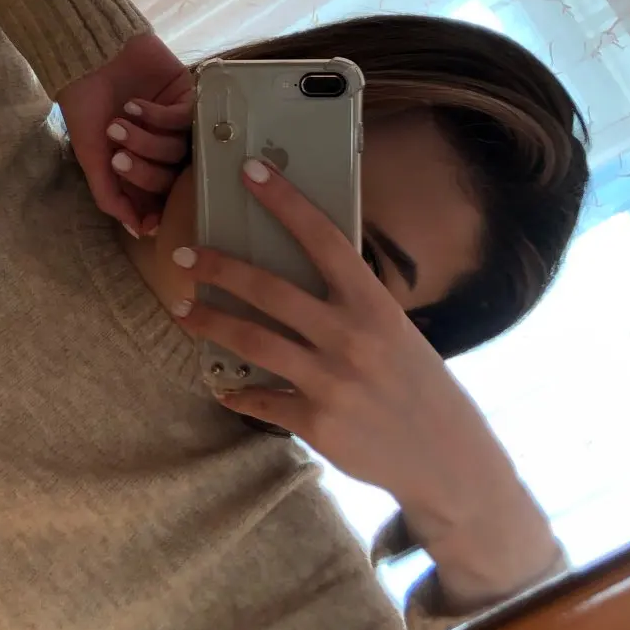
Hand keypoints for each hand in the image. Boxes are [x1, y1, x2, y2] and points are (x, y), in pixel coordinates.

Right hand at [56, 34, 192, 237]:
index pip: (157, 196)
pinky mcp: (188, 95)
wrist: (87, 54)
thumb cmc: (83, 104)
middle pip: (170, 175)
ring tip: (119, 123)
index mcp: (139, 161)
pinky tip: (135, 105)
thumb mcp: (90, 154)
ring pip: (179, 148)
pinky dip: (160, 116)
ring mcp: (177, 121)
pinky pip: (186, 118)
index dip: (152, 209)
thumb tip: (138, 231)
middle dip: (143, 170)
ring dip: (148, 140)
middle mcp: (161, 145)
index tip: (147, 220)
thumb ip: (110, 194)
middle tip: (117, 155)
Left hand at [173, 158, 561, 609]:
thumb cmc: (415, 384)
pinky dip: (236, 392)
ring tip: (182, 310)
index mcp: (374, 304)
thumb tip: (300, 271)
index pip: (324, 239)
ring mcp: (332, 381)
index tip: (252, 172)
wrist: (447, 457)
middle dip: (219, 268)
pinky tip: (222, 387)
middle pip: (270, 291)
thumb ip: (351, 305)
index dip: (286, 203)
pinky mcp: (317, 422)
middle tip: (183, 255)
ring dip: (209, 323)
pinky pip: (260, 399)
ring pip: (252, 341)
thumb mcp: (394, 331)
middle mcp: (351, 337)